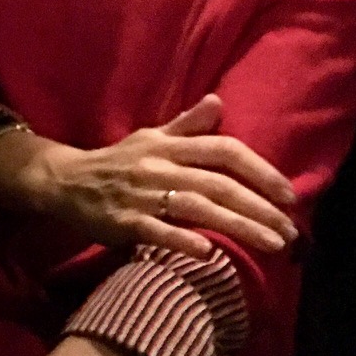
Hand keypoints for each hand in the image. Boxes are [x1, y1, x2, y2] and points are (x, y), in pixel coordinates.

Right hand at [0, 94, 297, 258]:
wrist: (63, 180)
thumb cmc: (116, 162)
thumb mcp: (149, 138)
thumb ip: (186, 126)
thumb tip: (219, 102)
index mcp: (168, 146)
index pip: (223, 150)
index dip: (260, 170)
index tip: (289, 194)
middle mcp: (159, 166)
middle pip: (218, 183)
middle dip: (260, 207)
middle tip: (292, 231)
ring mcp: (141, 193)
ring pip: (197, 207)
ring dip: (239, 225)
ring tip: (273, 244)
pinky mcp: (123, 220)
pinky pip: (157, 230)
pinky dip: (183, 240)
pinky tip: (209, 253)